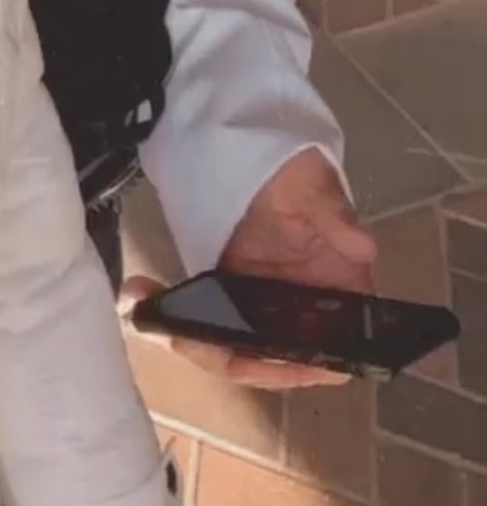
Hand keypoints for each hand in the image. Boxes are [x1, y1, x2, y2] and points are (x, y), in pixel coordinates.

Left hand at [124, 146, 377, 391]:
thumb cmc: (296, 163)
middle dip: (217, 352)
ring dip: (187, 335)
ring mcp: (261, 299)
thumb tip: (363, 247)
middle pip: (264, 357)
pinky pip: (202, 313)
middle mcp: (300, 307)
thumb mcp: (316, 184)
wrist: (255, 137)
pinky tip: (141, 293)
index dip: (289, 368)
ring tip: (145, 307)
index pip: (326, 354)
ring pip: (228, 341)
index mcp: (335, 290)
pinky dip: (171, 311)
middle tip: (176, 336)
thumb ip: (335, 215)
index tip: (245, 361)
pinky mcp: (227, 285)